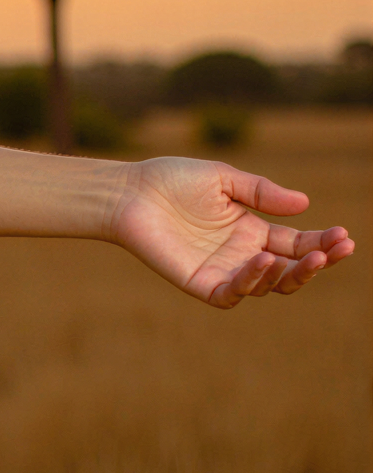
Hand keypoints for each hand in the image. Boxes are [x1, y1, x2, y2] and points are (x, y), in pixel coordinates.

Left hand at [112, 158, 353, 307]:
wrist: (128, 192)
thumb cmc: (171, 180)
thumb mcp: (223, 179)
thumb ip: (261, 192)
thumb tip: (304, 204)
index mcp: (252, 230)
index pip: (298, 243)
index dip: (323, 243)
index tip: (344, 236)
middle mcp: (242, 254)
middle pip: (290, 270)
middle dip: (318, 262)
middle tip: (339, 249)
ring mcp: (222, 270)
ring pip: (268, 286)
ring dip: (292, 274)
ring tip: (311, 257)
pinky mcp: (199, 282)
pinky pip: (232, 293)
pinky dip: (251, 283)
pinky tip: (262, 261)